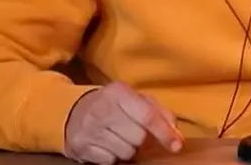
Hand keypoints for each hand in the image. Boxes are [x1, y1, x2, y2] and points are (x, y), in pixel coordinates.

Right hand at [64, 82, 182, 163]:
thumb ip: (160, 112)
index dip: (165, 133)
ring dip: (127, 148)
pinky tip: (107, 144)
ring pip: (125, 152)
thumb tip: (175, 133)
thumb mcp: (137, 99)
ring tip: (119, 136)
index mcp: (118, 92)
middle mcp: (101, 109)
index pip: (148, 116)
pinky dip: (112, 156)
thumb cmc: (115, 105)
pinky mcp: (79, 146)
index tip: (177, 145)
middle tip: (132, 131)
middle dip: (141, 139)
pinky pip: (108, 161)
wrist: (73, 111)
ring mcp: (88, 128)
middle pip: (138, 137)